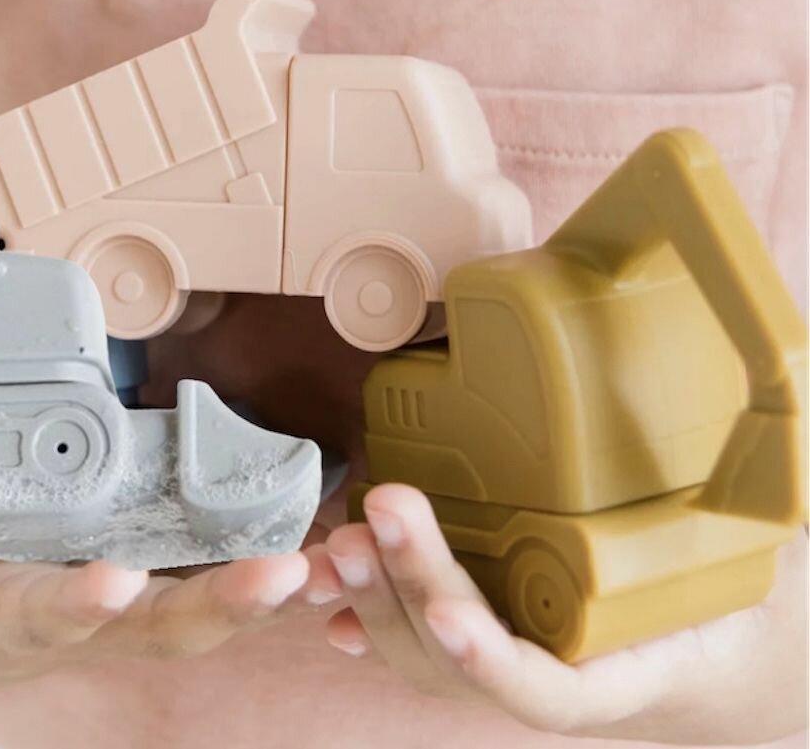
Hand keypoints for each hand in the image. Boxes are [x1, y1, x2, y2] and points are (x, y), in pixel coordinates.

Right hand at [0, 534, 342, 692]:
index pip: (39, 610)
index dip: (75, 604)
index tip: (115, 585)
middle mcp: (69, 607)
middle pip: (152, 619)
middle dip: (212, 606)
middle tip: (276, 580)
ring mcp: (114, 592)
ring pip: (196, 599)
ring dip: (254, 588)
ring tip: (315, 565)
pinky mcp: (144, 563)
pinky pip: (210, 570)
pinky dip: (262, 566)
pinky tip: (325, 545)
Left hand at [324, 484, 807, 743]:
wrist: (717, 650)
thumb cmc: (733, 596)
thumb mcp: (761, 556)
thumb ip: (768, 501)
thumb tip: (787, 403)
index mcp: (620, 671)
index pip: (544, 689)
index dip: (492, 662)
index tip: (451, 618)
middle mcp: (553, 674)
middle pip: (462, 655)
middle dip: (414, 586)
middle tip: (384, 511)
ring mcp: (509, 654)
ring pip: (422, 648)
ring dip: (375, 593)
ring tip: (341, 534)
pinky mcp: (484, 622)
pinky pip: (410, 633)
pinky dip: (367, 609)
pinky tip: (327, 587)